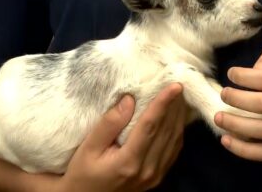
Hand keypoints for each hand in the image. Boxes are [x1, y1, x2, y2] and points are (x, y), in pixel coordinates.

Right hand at [56, 83, 185, 191]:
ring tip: (179, 96)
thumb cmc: (83, 173)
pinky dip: (177, 130)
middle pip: (166, 131)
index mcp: (129, 161)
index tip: (175, 85)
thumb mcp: (88, 148)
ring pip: (174, 139)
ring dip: (178, 116)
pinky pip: (174, 149)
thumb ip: (109, 124)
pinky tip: (175, 117)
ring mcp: (155, 175)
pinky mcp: (158, 177)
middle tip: (178, 85)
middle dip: (174, 106)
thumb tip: (129, 99)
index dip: (163, 103)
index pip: (150, 126)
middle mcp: (147, 169)